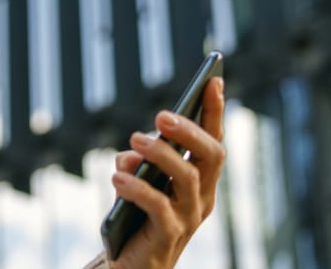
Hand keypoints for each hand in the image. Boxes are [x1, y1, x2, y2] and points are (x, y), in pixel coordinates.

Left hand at [109, 77, 225, 268]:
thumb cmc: (135, 217)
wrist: (131, 264)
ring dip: (160, 154)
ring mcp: (188, 217)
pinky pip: (158, 206)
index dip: (214, 112)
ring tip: (134, 141)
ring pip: (187, 178)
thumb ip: (136, 164)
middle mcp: (202, 197)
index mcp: (199, 181)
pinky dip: (136, 188)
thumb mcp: (135, 182)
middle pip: (211, 156)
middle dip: (190, 130)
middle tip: (161, 115)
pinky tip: (116, 177)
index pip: (212, 141)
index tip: (213, 80)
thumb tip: (131, 154)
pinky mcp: (168, 236)